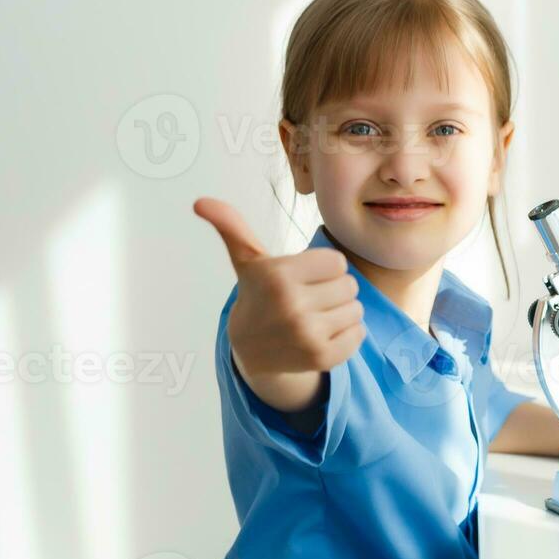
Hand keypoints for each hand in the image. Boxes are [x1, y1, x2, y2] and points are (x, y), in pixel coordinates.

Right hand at [193, 198, 365, 378]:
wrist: (251, 351)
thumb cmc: (258, 295)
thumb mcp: (247, 260)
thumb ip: (231, 226)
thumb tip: (200, 201)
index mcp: (278, 276)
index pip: (337, 262)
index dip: (324, 268)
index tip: (303, 278)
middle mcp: (292, 306)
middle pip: (350, 285)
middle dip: (333, 289)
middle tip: (308, 299)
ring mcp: (307, 335)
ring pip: (356, 309)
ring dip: (342, 312)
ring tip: (314, 316)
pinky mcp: (322, 357)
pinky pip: (359, 334)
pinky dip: (348, 334)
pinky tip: (322, 335)